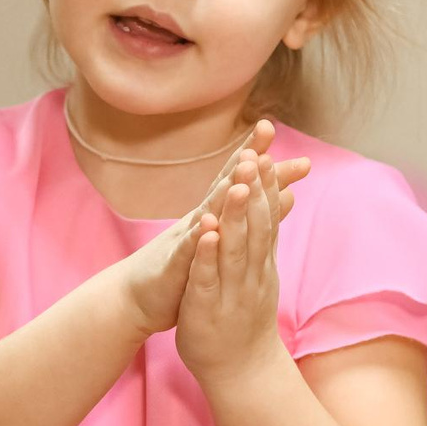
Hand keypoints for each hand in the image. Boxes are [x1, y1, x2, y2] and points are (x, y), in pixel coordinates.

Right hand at [113, 120, 309, 337]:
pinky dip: (197, 238)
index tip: (288, 141)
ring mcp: (185, 238)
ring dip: (226, 189)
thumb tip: (287, 194)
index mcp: (215, 216)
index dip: (263, 159)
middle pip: (228, 183)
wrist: (138, 297)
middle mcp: (201, 219)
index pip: (243, 181)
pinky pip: (186, 250)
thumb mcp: (221, 240)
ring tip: (245, 167)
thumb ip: (251, 215)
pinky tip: (207, 225)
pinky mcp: (172, 264)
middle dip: (248, 157)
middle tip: (267, 128)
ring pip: (208, 209)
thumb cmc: (182, 268)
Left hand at [176, 143, 297, 385]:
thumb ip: (266, 239)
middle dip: (254, 190)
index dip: (265, 186)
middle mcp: (252, 272)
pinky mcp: (208, 306)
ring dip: (234, 215)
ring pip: (235, 247)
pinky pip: (208, 277)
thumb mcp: (261, 274)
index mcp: (261, 261)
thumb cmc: (246, 319)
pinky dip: (207, 253)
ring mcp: (232, 289)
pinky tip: (205, 231)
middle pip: (255, 225)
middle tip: (256, 156)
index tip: (266, 153)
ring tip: (235, 185)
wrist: (243, 370)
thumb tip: (281, 204)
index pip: (266, 217)